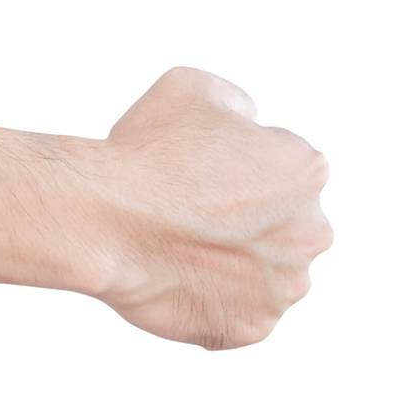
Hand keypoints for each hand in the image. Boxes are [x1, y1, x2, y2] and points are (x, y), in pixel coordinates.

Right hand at [94, 68, 331, 348]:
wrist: (104, 219)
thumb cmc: (143, 153)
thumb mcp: (191, 88)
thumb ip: (236, 104)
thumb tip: (246, 123)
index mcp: (305, 171)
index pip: (277, 169)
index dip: (228, 168)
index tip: (192, 172)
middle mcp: (311, 232)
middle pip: (280, 227)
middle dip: (242, 222)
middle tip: (185, 214)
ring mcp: (283, 287)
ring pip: (261, 275)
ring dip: (229, 265)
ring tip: (174, 248)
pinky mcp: (251, 329)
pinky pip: (234, 316)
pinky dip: (208, 303)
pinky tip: (172, 279)